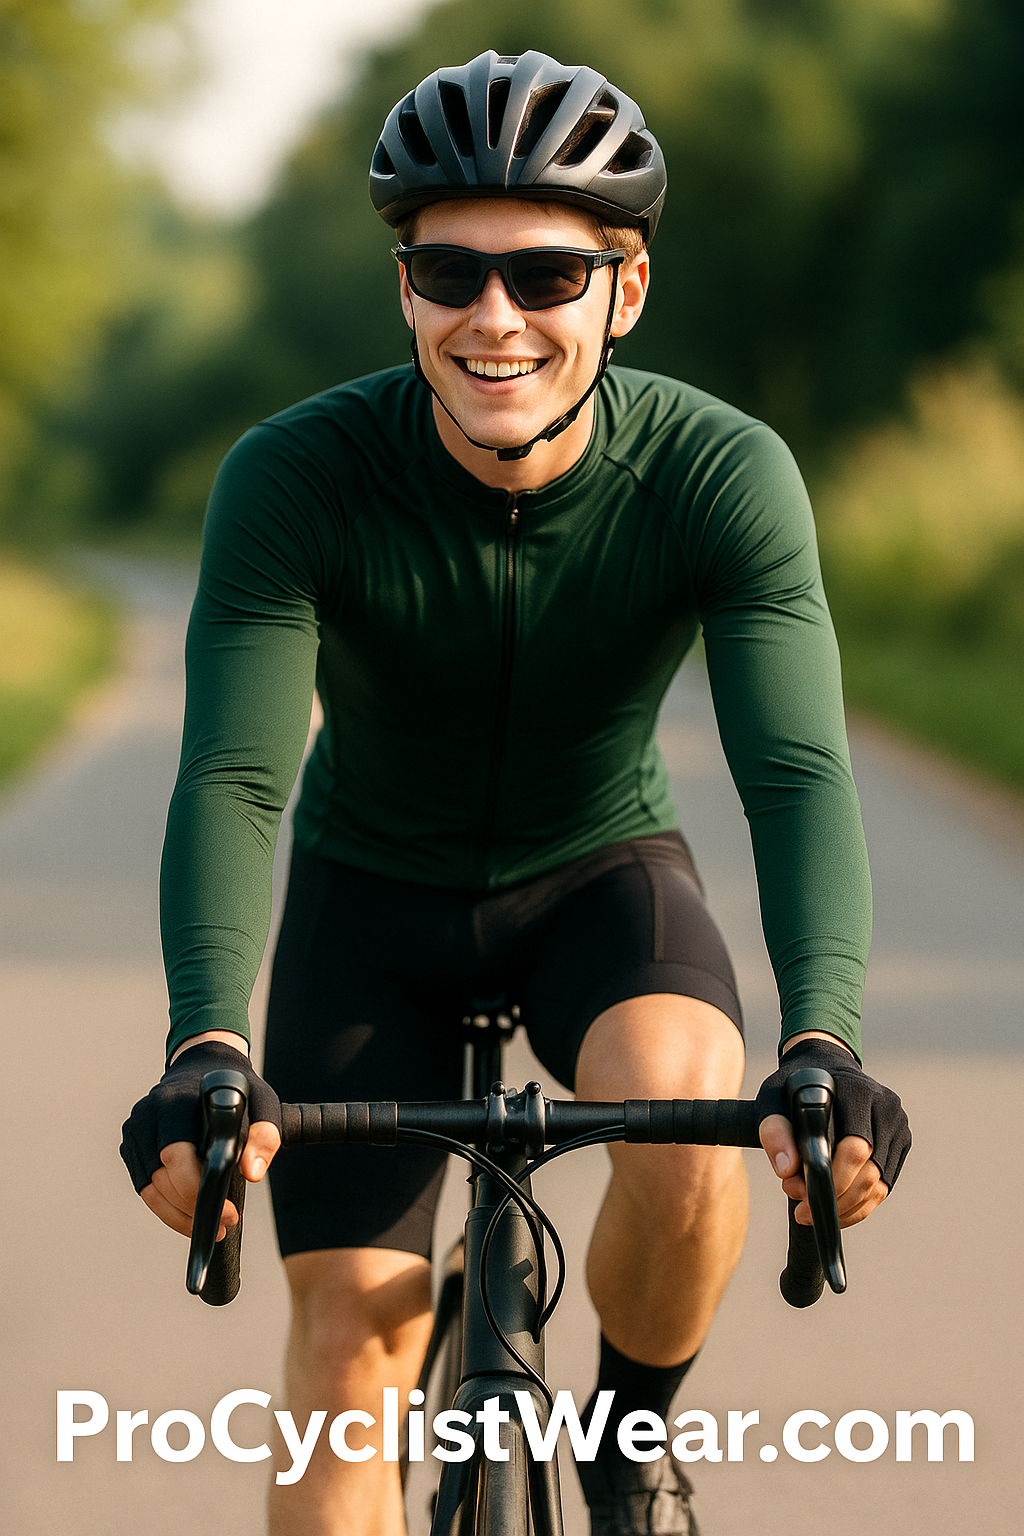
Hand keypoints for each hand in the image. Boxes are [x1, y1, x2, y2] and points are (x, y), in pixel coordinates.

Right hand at [120, 1038, 281, 1237]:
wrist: (204, 1064)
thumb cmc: (236, 1088)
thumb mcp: (263, 1103)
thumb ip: (264, 1135)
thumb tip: (252, 1173)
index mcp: (177, 1102)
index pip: (176, 1156)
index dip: (197, 1191)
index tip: (228, 1213)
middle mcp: (149, 1114)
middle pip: (160, 1178)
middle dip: (192, 1209)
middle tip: (225, 1224)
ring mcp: (135, 1129)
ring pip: (149, 1188)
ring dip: (178, 1215)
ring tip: (210, 1227)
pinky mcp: (131, 1144)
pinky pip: (144, 1185)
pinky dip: (166, 1206)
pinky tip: (189, 1216)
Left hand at [756, 1035, 910, 1228]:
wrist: (824, 1066)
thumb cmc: (795, 1085)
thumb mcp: (773, 1097)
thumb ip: (774, 1130)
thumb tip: (787, 1170)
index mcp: (857, 1091)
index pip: (854, 1148)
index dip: (831, 1179)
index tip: (799, 1196)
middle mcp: (886, 1106)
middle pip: (869, 1171)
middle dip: (835, 1198)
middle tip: (801, 1209)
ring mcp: (898, 1125)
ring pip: (879, 1185)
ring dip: (846, 1207)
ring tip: (812, 1210)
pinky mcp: (900, 1143)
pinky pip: (884, 1186)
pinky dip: (859, 1205)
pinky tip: (835, 1210)